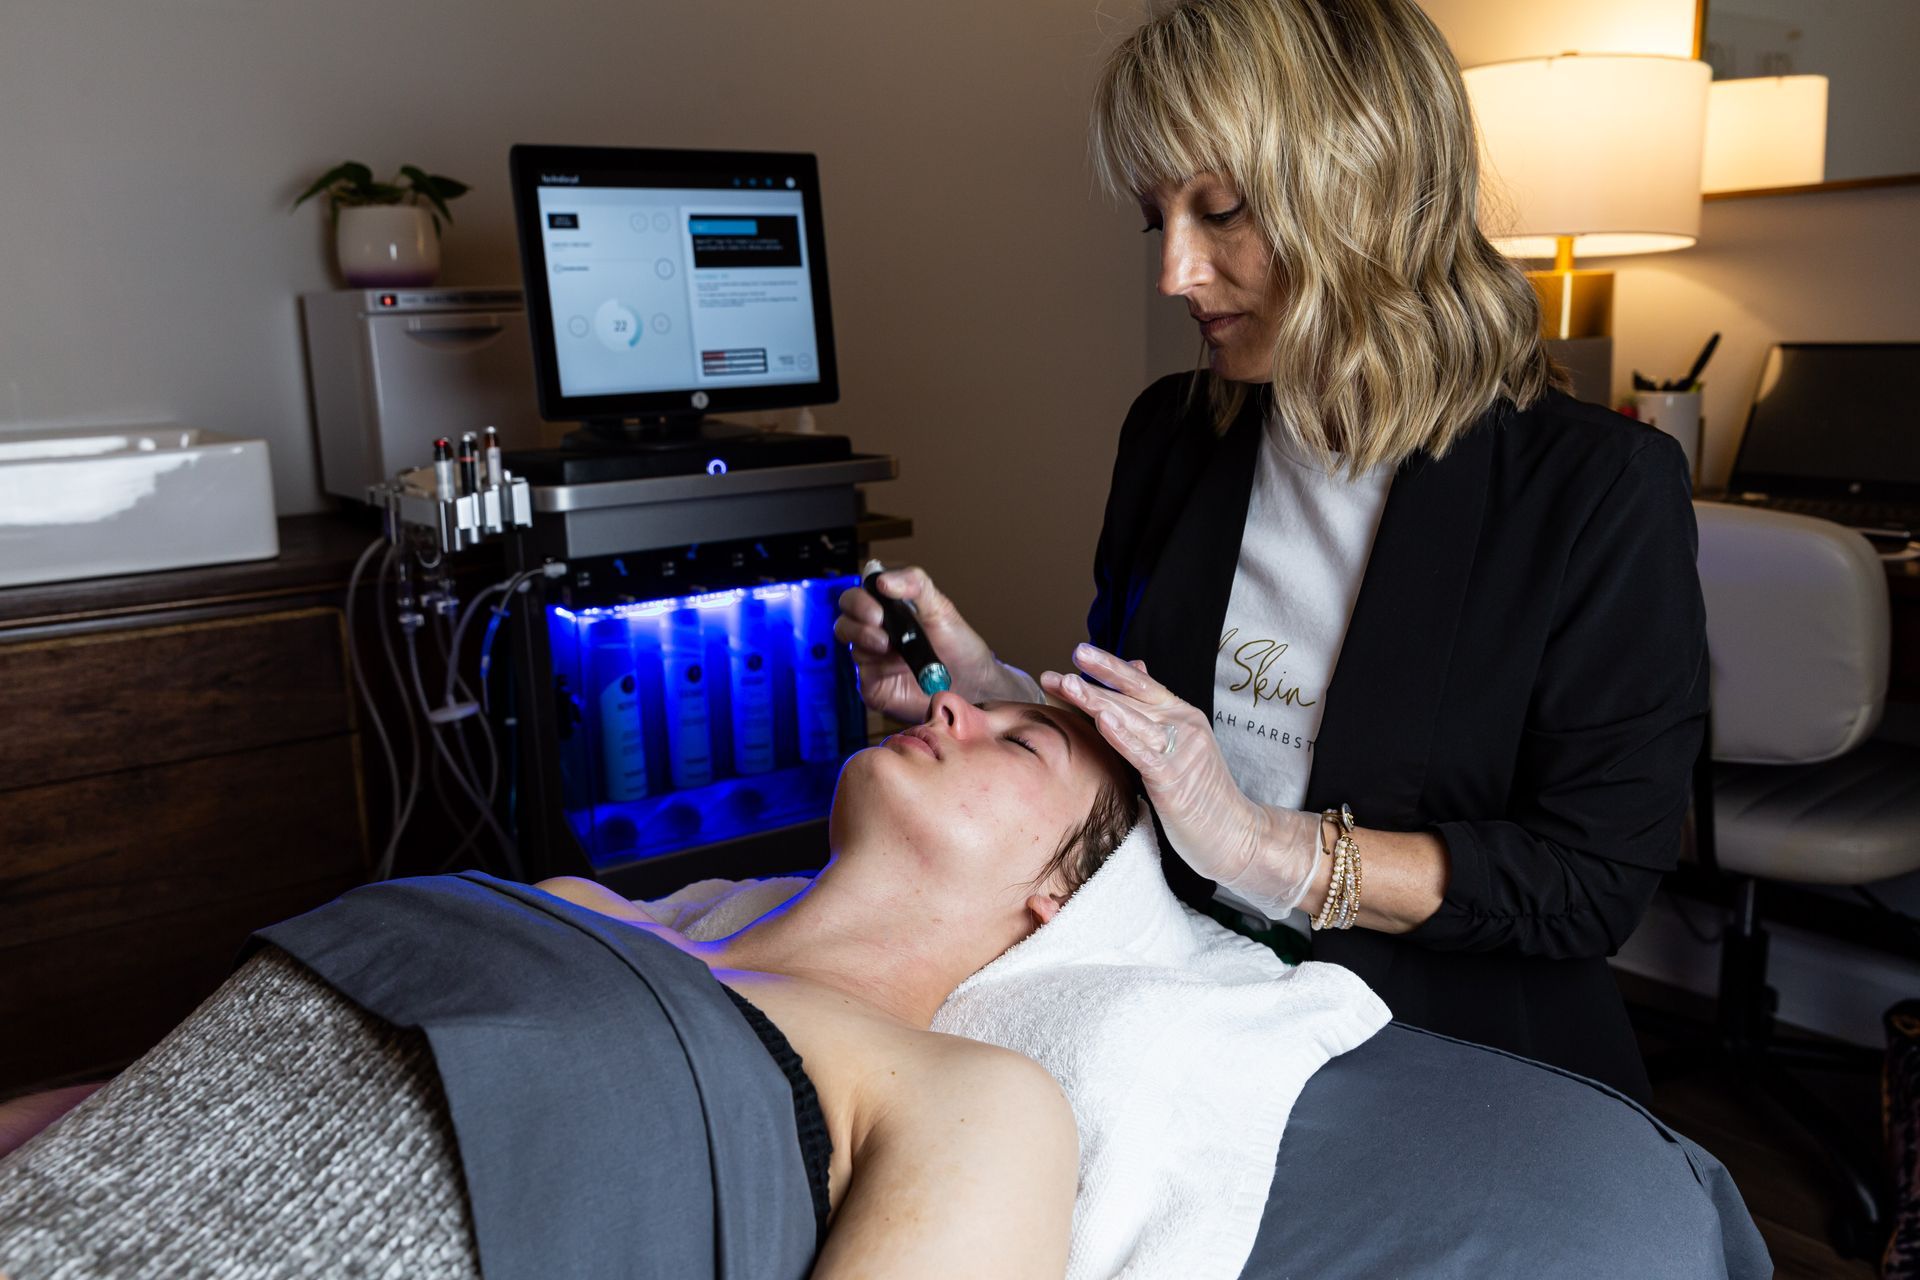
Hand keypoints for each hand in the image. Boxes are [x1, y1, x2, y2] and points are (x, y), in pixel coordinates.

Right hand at [833, 566, 1001, 720]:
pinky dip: (882, 669)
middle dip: (859, 620)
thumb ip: (915, 585)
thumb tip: (883, 580)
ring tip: (894, 649)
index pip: (857, 596)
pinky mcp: (874, 684)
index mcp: (888, 609)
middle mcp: (876, 632)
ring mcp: (873, 658)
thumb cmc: (957, 645)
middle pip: (845, 619)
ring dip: (871, 643)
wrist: (972, 682)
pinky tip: (901, 668)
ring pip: (852, 647)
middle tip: (880, 626)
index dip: (860, 599)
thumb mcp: (941, 607)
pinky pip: (864, 674)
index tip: (877, 606)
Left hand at [1040, 643, 1322, 914]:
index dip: (1109, 666)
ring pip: (1132, 718)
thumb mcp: (1179, 745)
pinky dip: (1121, 734)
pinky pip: (1143, 753)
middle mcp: (1183, 725)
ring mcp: (1181, 750)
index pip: (1141, 683)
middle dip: (1089, 683)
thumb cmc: (1201, 794)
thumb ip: (1153, 710)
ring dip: (1096, 700)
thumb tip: (1135, 668)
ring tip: (1066, 684)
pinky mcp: (1175, 779)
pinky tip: (1101, 720)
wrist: (1237, 834)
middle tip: (1052, 673)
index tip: (1078, 651)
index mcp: (1182, 715)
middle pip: (1130, 697)